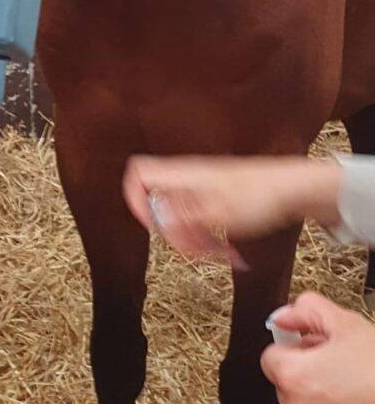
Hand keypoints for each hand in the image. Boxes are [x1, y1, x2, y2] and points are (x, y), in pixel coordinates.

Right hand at [122, 156, 340, 267]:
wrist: (294, 189)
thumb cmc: (260, 193)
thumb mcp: (219, 212)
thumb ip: (184, 217)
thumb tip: (157, 221)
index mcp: (183, 175)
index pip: (139, 174)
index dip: (135, 199)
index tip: (150, 226)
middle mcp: (188, 180)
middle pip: (159, 206)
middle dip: (174, 235)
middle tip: (194, 250)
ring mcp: (201, 191)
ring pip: (181, 220)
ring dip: (195, 243)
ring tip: (219, 255)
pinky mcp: (216, 203)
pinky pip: (200, 225)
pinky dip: (210, 241)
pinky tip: (229, 254)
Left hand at [262, 292, 374, 402]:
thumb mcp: (345, 323)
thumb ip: (305, 310)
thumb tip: (284, 316)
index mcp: (295, 375)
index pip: (270, 357)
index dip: (292, 346)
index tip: (310, 344)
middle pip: (285, 381)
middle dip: (306, 367)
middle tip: (336, 360)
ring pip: (303, 398)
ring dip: (318, 388)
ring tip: (349, 379)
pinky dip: (331, 399)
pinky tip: (353, 394)